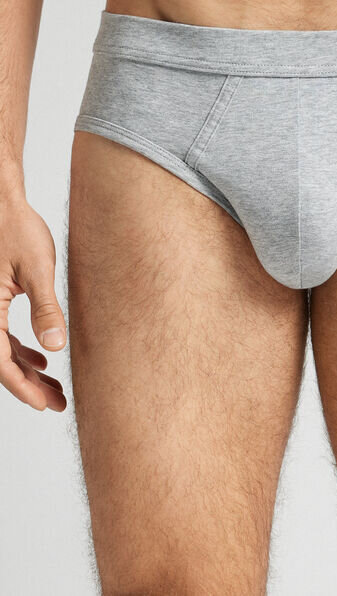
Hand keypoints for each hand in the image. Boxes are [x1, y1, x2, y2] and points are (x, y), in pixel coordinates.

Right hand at [0, 195, 66, 410]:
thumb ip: (45, 308)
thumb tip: (55, 346)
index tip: (43, 404)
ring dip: (27, 370)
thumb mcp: (36, 269)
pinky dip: (21, 350)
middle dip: (29, 385)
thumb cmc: (16, 228)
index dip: (21, 386)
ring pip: (3, 351)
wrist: (4, 204)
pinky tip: (42, 359)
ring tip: (55, 388)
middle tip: (58, 403)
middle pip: (2, 361)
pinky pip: (3, 335)